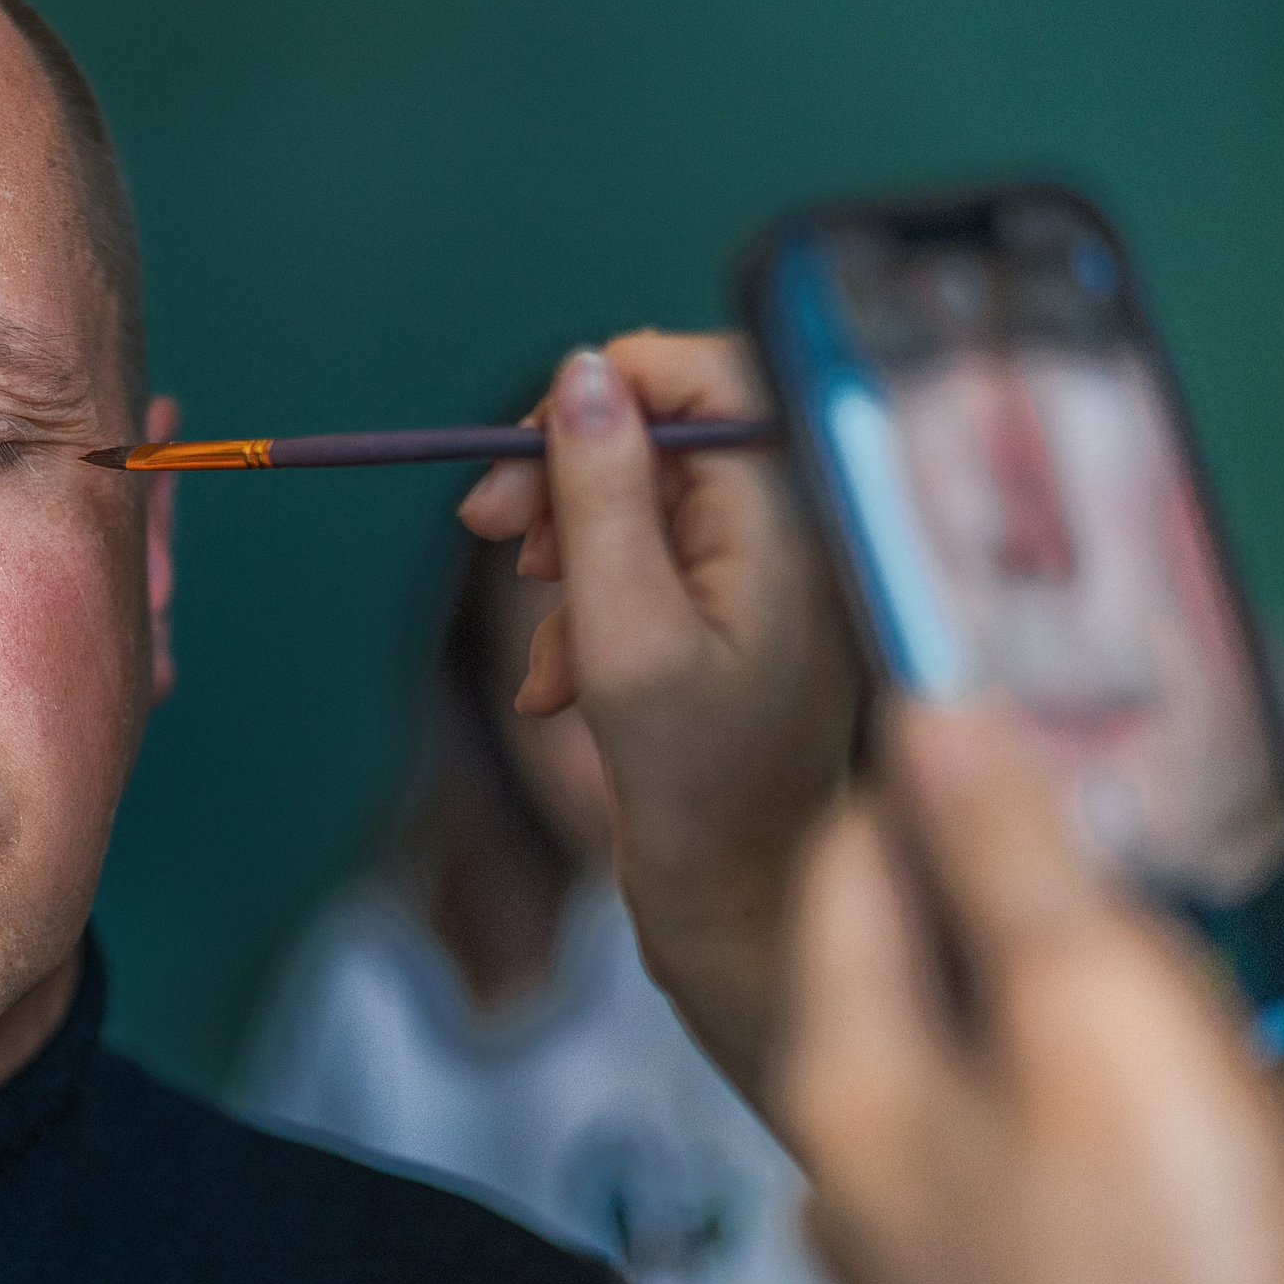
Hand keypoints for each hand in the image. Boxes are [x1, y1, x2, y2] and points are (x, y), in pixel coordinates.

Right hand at [458, 330, 857, 1104]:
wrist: (746, 911)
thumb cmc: (697, 787)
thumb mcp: (625, 630)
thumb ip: (602, 494)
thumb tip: (584, 372)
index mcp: (796, 515)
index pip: (705, 377)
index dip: (603, 392)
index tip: (519, 449)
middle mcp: (798, 530)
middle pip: (665, 436)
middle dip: (567, 482)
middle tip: (485, 526)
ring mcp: (773, 578)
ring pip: (643, 508)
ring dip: (570, 565)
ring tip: (547, 651)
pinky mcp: (744, 622)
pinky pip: (650, 573)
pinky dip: (591, 618)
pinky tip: (563, 691)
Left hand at [783, 701, 1283, 1283]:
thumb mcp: (1096, 1023)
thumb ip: (1007, 863)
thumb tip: (932, 714)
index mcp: (848, 1078)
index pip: (852, 863)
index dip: (939, 784)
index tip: (1030, 744)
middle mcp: (857, 1171)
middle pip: (918, 966)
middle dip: (1031, 916)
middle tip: (1147, 913)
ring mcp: (923, 1258)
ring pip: (986, 1071)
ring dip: (1080, 1029)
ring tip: (1185, 1047)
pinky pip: (1038, 1174)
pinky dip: (1106, 1135)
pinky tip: (1187, 1162)